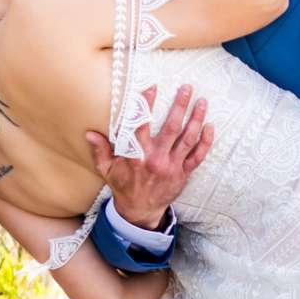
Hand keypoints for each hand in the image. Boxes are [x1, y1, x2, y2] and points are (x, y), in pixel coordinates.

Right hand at [88, 84, 211, 228]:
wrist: (140, 211)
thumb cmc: (124, 186)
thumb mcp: (107, 169)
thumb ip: (101, 150)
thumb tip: (89, 133)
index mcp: (136, 155)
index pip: (141, 124)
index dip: (146, 105)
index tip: (153, 87)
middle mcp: (155, 159)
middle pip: (171, 127)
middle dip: (179, 106)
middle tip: (187, 88)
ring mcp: (171, 166)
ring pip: (187, 139)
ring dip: (196, 119)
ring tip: (202, 102)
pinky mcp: (183, 174)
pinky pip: (197, 156)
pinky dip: (205, 142)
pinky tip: (209, 127)